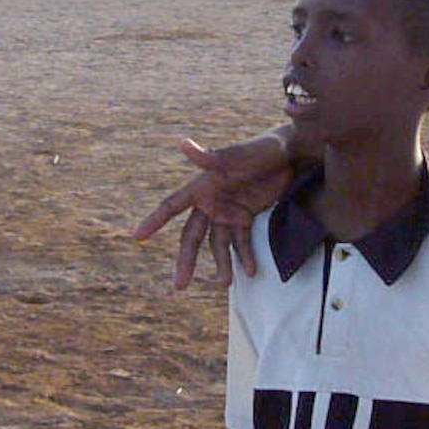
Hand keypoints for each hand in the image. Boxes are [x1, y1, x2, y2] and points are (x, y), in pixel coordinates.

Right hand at [132, 134, 295, 289]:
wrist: (290, 154)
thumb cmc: (260, 150)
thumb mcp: (236, 156)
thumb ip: (210, 158)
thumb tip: (183, 144)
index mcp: (202, 187)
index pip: (172, 205)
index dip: (154, 220)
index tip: (137, 237)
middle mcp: (210, 202)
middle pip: (191, 236)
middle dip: (185, 260)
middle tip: (179, 285)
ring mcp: (228, 212)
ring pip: (217, 244)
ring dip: (221, 264)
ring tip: (225, 283)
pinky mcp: (245, 217)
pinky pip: (241, 242)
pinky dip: (245, 256)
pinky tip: (250, 271)